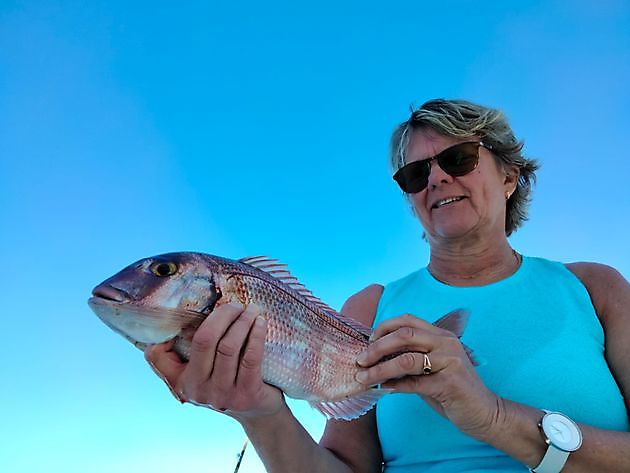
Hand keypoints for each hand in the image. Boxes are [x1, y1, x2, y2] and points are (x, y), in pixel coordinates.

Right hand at [144, 303, 284, 420]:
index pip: (157, 355)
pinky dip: (256, 335)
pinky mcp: (246, 395)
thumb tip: (190, 312)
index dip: (164, 333)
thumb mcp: (203, 371)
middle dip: (222, 315)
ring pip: (229, 346)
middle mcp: (197, 389)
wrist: (257, 412)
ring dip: (242, 322)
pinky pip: (251, 357)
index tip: (186, 313)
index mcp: (180, 381)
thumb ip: (192, 349)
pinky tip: (260, 323)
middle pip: (204, 339)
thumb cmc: (228, 381)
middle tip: (236, 305)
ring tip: (252, 310)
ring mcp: (221, 394)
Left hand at [355, 313, 502, 438]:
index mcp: (441, 334)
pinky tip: (383, 389)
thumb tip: (374, 359)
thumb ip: (408, 360)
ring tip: (364, 378)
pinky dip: (394, 386)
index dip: (384, 328)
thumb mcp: (429, 370)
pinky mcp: (450, 383)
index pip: (407, 320)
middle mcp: (446, 343)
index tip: (368, 342)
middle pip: (403, 335)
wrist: (486, 413)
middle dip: (376, 347)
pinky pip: (414, 383)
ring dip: (380, 369)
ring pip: (406, 359)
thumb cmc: (453, 391)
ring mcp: (450, 362)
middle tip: (360, 361)